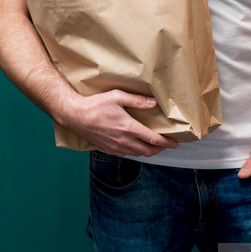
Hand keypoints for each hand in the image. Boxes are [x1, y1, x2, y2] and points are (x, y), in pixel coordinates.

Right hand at [57, 89, 178, 157]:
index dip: (166, 143)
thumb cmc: (96, 105)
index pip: (153, 139)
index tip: (174, 143)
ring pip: (137, 155)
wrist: (75, 116)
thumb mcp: (118, 96)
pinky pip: (125, 154)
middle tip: (166, 145)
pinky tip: (135, 145)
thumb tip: (154, 103)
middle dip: (159, 149)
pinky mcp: (108, 149)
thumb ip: (137, 100)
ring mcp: (115, 147)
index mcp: (129, 128)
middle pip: (147, 151)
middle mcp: (123, 140)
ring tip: (153, 145)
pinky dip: (134, 152)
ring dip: (147, 151)